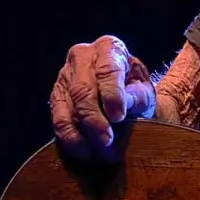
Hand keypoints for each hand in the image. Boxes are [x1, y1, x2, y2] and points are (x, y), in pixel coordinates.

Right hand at [49, 35, 155, 160]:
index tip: (119, 117)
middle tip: (108, 141)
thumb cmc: (134, 87)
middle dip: (94, 119)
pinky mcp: (55, 96)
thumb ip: (137, 96)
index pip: (108, 70)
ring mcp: (65, 76)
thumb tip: (124, 106)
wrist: (120, 90)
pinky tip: (85, 151)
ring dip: (82, 133)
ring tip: (100, 152)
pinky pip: (58, 119)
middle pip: (82, 90)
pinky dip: (70, 138)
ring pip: (68, 107)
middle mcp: (81, 57)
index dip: (112, 95)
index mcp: (108, 47)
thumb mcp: (143, 89)